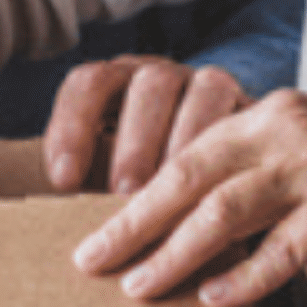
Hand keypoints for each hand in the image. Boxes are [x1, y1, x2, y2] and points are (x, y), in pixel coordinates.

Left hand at [43, 56, 248, 195]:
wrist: (228, 160)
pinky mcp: (246, 105)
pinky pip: (239, 115)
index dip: (72, 126)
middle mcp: (162, 74)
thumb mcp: (114, 164)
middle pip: (147, 85)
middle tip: (124, 191)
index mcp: (120, 81)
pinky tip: (218, 194)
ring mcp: (207, 84)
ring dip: (185, 145)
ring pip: (201, 93)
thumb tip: (60, 232)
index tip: (64, 181)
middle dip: (135, 139)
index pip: (88, 84)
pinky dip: (229, 154)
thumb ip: (91, 178)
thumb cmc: (150, 172)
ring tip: (173, 196)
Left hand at [73, 88, 306, 306]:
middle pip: (190, 174)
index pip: (187, 153)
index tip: (95, 229)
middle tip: (88, 258)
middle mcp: (287, 123)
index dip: (137, 193)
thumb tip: (202, 226)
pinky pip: (287, 241)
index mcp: (272, 112)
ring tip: (138, 287)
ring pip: (227, 207)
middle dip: (134, 219)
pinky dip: (248, 274)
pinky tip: (215, 299)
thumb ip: (265, 179)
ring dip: (175, 250)